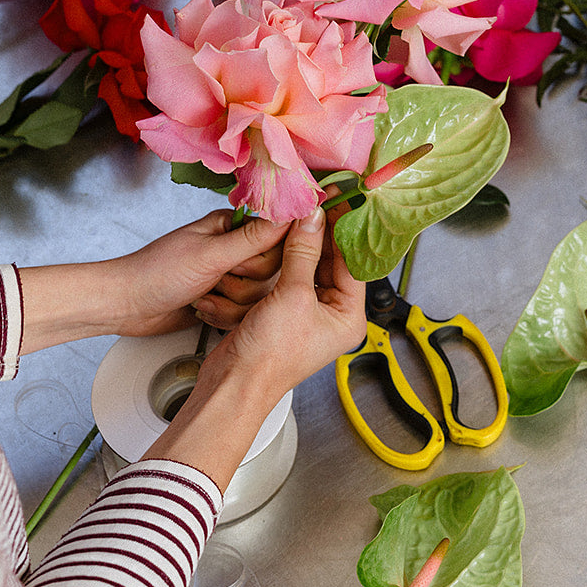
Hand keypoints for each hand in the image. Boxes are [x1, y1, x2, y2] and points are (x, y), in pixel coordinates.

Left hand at [15, 209, 290, 352]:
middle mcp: (234, 250)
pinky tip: (203, 311)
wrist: (126, 306)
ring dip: (230, 303)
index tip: (241, 267)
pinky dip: (224, 316)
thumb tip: (290, 215)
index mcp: (232, 227)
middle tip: (216, 282)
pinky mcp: (223, 301)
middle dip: (242, 285)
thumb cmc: (157, 273)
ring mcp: (229, 277)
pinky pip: (245, 313)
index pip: (276, 241)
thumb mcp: (210, 254)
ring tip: (203, 298)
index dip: (261, 260)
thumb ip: (253, 239)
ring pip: (259, 297)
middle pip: (271, 273)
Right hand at [209, 202, 365, 395]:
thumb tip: (313, 218)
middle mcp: (333, 316)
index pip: (352, 264)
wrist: (234, 383)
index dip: (343, 231)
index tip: (336, 203)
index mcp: (349, 317)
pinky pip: (292, 276)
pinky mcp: (284, 312)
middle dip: (323, 234)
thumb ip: (304, 253)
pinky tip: (283, 236)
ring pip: (311, 267)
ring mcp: (308, 314)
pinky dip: (288, 257)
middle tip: (316, 203)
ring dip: (304, 243)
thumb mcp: (293, 296)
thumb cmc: (269, 355)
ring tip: (300, 213)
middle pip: (333, 264)